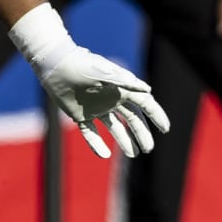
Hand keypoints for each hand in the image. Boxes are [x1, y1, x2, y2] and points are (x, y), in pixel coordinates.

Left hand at [39, 47, 170, 158]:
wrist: (56, 66)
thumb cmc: (83, 66)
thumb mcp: (106, 73)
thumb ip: (126, 81)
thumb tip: (148, 90)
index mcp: (121, 89)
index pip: (144, 104)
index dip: (156, 116)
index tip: (165, 129)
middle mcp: (111, 100)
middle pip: (132, 120)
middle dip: (141, 134)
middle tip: (148, 149)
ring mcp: (96, 108)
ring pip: (115, 128)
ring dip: (124, 141)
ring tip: (133, 154)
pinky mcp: (80, 115)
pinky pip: (91, 133)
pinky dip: (97, 144)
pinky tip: (104, 155)